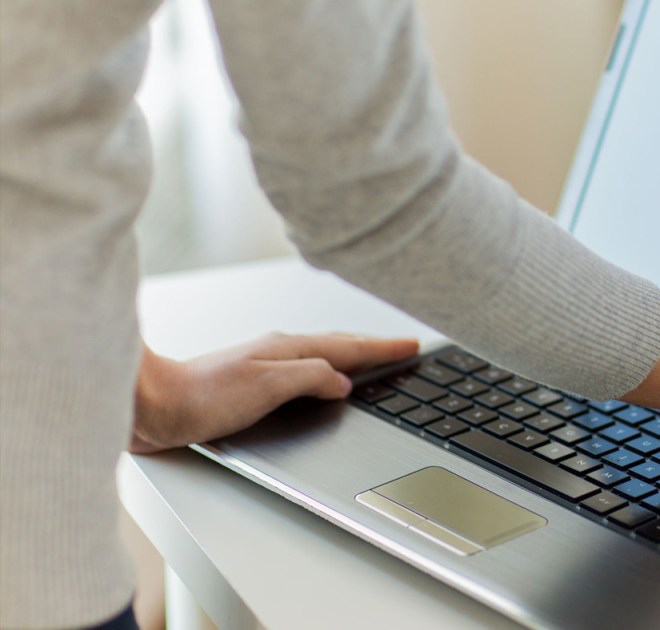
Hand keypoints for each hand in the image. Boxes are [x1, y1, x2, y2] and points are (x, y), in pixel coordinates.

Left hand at [130, 333, 419, 453]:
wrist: (153, 405)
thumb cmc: (201, 398)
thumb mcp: (268, 386)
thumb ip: (311, 378)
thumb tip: (342, 381)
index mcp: (288, 349)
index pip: (348, 348)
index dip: (383, 348)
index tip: (411, 345)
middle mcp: (278, 351)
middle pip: (339, 345)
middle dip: (373, 346)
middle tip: (401, 346)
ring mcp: (265, 364)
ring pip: (322, 355)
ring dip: (351, 354)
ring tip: (373, 357)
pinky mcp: (252, 382)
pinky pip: (305, 369)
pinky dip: (327, 368)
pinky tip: (323, 378)